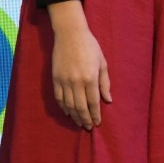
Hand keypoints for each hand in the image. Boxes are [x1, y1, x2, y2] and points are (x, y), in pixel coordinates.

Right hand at [48, 3, 110, 129]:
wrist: (70, 35)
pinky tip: (68, 112)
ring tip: (79, 123)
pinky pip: (59, 98)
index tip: (97, 123)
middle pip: (80, 106)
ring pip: (69, 105)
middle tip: (88, 127)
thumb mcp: (102, 63)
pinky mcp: (55, 79)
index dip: (95, 114)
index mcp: (90, 78)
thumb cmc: (90, 47)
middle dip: (85, 119)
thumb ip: (105, 82)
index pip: (93, 102)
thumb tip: (108, 100)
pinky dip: (63, 107)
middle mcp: (76, 82)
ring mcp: (64, 81)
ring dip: (74, 116)